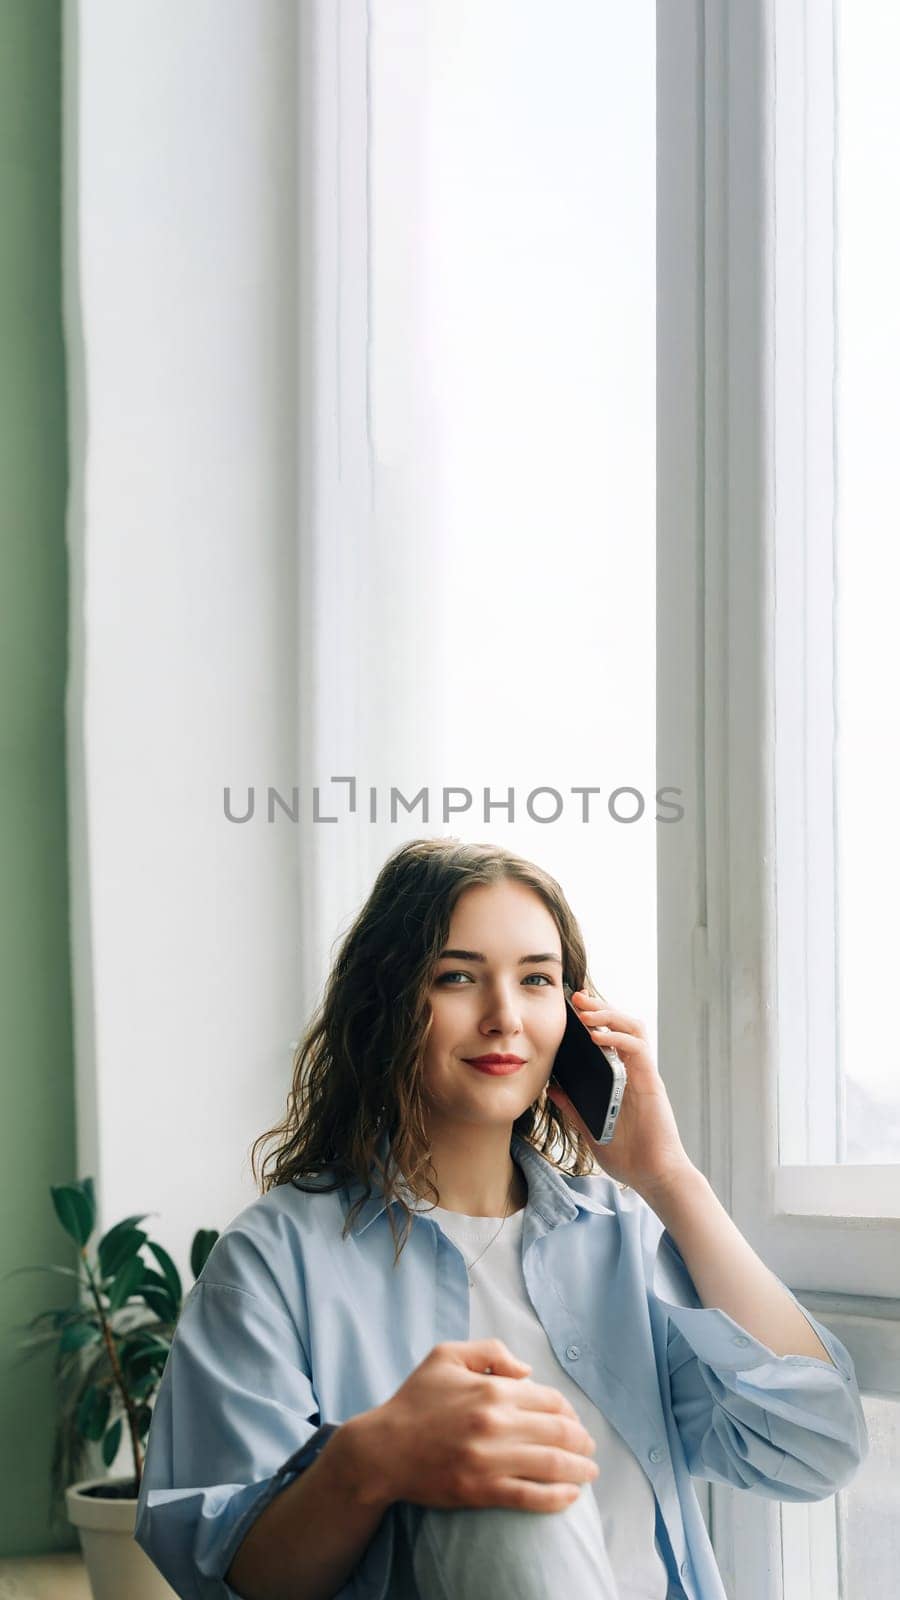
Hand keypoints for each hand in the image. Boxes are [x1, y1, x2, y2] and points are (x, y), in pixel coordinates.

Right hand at [350, 1339, 598, 1513]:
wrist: (383, 1450)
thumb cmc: (415, 1400)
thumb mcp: (446, 1355)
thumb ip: (490, 1351)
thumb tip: (527, 1371)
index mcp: (491, 1389)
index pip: (549, 1399)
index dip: (569, 1411)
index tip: (573, 1421)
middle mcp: (496, 1424)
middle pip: (559, 1432)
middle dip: (582, 1441)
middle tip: (589, 1448)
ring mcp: (490, 1460)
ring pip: (552, 1465)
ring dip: (580, 1469)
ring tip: (590, 1473)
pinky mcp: (482, 1491)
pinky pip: (531, 1497)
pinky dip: (558, 1498)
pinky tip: (571, 1496)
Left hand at [546, 993, 696, 1197]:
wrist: (653, 1177)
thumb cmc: (627, 1156)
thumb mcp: (589, 1128)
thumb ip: (573, 1107)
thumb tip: (552, 1087)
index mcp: (621, 1079)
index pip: (611, 1037)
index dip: (595, 1019)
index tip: (572, 1009)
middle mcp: (634, 1071)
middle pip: (623, 1025)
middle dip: (601, 1007)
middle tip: (577, 997)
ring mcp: (644, 1074)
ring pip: (634, 1028)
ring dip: (610, 1014)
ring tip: (586, 1011)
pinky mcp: (651, 1082)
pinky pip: (638, 1049)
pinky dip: (618, 1037)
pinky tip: (598, 1036)